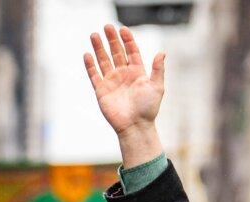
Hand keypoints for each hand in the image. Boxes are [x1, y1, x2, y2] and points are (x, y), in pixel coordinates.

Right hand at [84, 25, 164, 166]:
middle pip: (116, 53)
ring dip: (99, 48)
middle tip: (107, 26)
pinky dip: (90, 65)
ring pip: (104, 61)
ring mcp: (112, 82)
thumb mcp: (157, 87)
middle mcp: (124, 75)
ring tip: (94, 35)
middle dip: (111, 40)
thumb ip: (158, 69)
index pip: (131, 52)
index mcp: (137, 73)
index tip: (123, 29)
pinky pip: (94, 75)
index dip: (127, 40)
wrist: (135, 126)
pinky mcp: (102, 90)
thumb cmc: (148, 109)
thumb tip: (162, 52)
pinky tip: (87, 54)